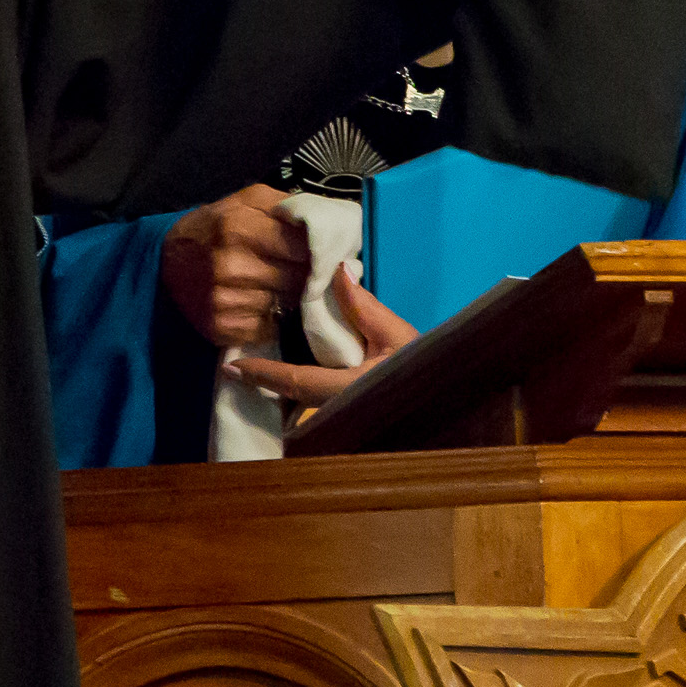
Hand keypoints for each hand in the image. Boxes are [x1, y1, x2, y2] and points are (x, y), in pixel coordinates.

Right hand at [161, 184, 310, 346]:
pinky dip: (270, 317)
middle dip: (305, 274)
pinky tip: (258, 303)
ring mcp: (224, 300)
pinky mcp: (221, 327)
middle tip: (298, 268)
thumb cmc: (215, 226)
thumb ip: (287, 205)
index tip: (319, 252)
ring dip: (287, 297)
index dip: (316, 250)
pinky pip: (268, 327)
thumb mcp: (247, 200)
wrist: (166, 261)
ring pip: (286, 305)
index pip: (303, 248)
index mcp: (239, 227)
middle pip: (298, 279)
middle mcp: (231, 266)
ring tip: (275, 284)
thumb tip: (328, 221)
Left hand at [227, 264, 420, 410]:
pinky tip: (296, 379)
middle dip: (268, 384)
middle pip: (293, 397)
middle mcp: (341, 407)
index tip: (233, 366)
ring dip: (284, 387)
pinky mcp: (357, 413)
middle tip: (241, 368)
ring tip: (263, 370)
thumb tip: (337, 271)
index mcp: (347, 388)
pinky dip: (303, 390)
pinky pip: (319, 402)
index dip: (262, 374)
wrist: (451, 393)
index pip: (294, 381)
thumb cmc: (427, 367)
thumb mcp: (397, 334)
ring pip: (305, 403)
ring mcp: (348, 415)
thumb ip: (363, 307)